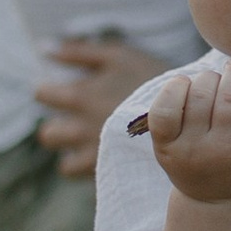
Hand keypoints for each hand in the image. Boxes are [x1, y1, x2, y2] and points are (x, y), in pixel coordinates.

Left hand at [37, 36, 169, 179]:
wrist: (188, 116)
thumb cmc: (151, 79)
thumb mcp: (118, 56)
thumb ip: (78, 52)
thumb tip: (43, 49)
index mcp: (80, 97)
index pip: (42, 95)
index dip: (50, 92)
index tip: (64, 92)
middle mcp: (81, 129)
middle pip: (48, 135)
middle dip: (58, 128)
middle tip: (79, 121)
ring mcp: (95, 156)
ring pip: (66, 165)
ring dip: (74, 154)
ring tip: (94, 144)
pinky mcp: (112, 175)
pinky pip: (91, 180)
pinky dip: (96, 170)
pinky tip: (112, 157)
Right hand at [145, 58, 230, 204]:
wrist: (221, 202)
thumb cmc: (195, 160)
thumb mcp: (171, 146)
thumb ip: (176, 114)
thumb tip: (203, 75)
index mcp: (168, 148)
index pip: (164, 109)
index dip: (175, 86)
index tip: (184, 84)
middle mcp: (195, 151)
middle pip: (200, 95)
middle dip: (207, 77)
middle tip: (213, 80)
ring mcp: (225, 151)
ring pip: (229, 98)